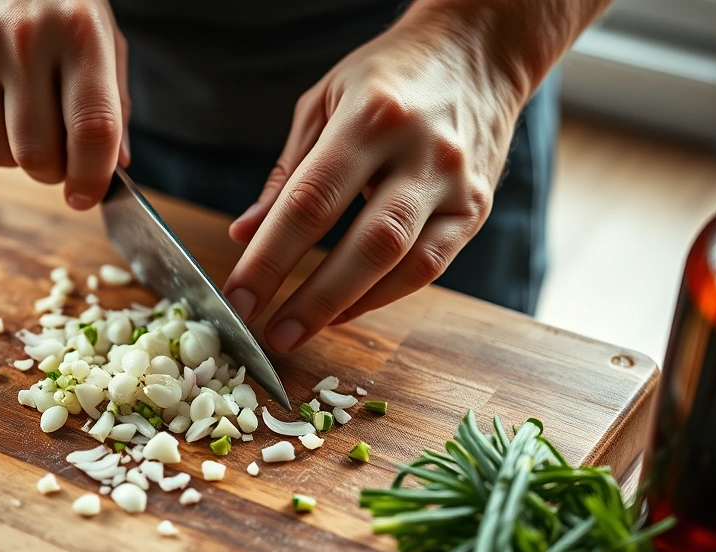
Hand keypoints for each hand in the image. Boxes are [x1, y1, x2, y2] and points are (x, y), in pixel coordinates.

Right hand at [0, 0, 129, 208]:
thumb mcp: (102, 32)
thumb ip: (113, 102)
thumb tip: (115, 166)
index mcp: (79, 33)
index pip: (91, 131)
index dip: (93, 178)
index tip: (89, 194)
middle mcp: (23, 41)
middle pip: (37, 156)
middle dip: (54, 172)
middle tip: (60, 155)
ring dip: (17, 152)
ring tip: (26, 112)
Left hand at [223, 7, 526, 352]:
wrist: (477, 51)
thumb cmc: (387, 75)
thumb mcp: (323, 102)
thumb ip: (287, 173)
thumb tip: (245, 233)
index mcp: (372, 117)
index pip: (311, 201)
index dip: (270, 257)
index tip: (238, 297)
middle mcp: (421, 153)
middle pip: (366, 245)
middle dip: (312, 298)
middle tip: (270, 335)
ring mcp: (456, 184)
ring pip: (405, 264)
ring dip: (349, 306)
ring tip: (302, 332)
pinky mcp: (476, 208)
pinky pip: (430, 266)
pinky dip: (384, 295)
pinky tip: (346, 309)